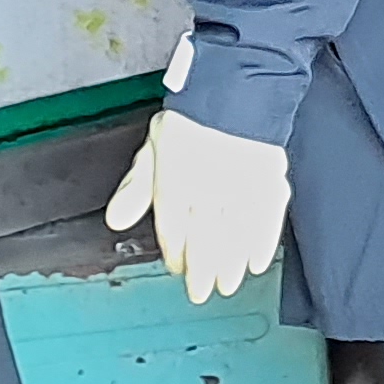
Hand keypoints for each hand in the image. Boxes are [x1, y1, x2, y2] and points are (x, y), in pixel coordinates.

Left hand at [105, 108, 289, 302]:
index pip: (174, 232)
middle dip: (202, 273)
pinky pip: (266, 221)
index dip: (176, 255)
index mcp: (175, 185)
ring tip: (227, 285)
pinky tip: (257, 262)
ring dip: (230, 266)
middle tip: (201, 294)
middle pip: (204, 243)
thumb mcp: (153, 146)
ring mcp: (240, 189)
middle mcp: (207, 192)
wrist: (235, 89)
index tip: (178, 269)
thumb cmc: (191, 117)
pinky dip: (262, 244)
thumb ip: (136, 187)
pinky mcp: (268, 182)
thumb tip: (116, 220)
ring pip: (234, 238)